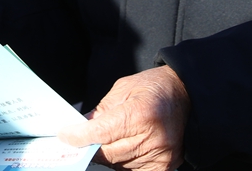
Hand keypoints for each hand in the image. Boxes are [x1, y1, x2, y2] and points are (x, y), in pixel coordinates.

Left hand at [58, 65, 188, 170]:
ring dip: (107, 156)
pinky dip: (122, 164)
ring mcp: (160, 155)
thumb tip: (78, 130)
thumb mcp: (121, 90)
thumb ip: (100, 112)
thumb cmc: (153, 88)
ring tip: (107, 141)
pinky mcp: (165, 166)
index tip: (65, 136)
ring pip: (118, 165)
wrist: (186, 94)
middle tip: (80, 140)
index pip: (101, 133)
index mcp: (140, 114)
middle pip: (108, 153)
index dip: (79, 136)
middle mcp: (152, 138)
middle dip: (90, 147)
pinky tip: (122, 150)